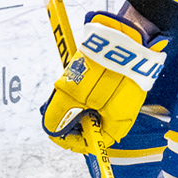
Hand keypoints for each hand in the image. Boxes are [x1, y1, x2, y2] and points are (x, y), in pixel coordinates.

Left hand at [41, 12, 166, 152]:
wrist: (126, 34)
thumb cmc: (106, 65)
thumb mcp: (75, 93)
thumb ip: (61, 115)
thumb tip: (51, 128)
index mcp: (117, 125)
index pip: (91, 143)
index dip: (69, 139)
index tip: (53, 128)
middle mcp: (122, 115)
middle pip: (91, 125)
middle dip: (71, 116)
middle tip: (57, 104)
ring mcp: (122, 98)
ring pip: (93, 108)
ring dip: (77, 101)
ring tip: (68, 86)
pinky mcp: (121, 83)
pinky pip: (100, 93)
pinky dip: (87, 88)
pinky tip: (81, 76)